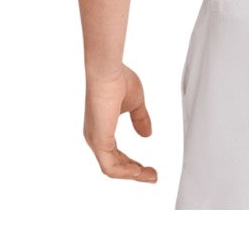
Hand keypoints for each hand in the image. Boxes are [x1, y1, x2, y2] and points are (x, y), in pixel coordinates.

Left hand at [83, 64, 157, 181]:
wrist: (108, 72)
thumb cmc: (118, 80)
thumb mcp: (135, 103)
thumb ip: (140, 119)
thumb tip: (147, 135)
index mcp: (102, 129)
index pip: (117, 154)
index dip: (132, 163)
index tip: (148, 168)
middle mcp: (96, 137)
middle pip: (116, 164)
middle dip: (135, 172)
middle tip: (152, 176)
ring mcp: (96, 140)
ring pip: (113, 169)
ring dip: (133, 175)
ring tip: (150, 176)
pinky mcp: (99, 142)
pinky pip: (111, 167)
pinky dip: (126, 172)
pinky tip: (139, 172)